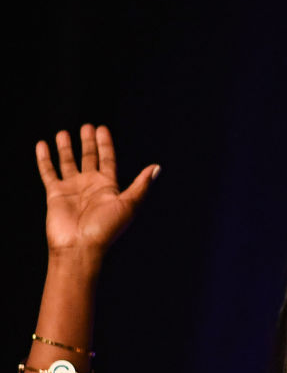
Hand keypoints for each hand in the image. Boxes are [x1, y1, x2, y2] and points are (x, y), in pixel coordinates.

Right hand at [36, 125, 158, 259]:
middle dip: (88, 143)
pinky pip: (49, 172)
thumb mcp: (128, 204)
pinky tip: (43, 145)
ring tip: (63, 132)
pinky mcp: (56, 193)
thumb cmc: (106, 229)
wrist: (80, 247)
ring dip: (67, 148)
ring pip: (68, 162)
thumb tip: (157, 167)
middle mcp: (90, 185)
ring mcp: (73, 189)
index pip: (108, 159)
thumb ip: (141, 184)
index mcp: (109, 186)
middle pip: (89, 158)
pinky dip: (45, 159)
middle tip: (87, 126)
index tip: (102, 129)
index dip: (105, 144)